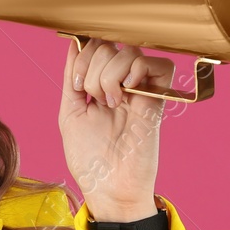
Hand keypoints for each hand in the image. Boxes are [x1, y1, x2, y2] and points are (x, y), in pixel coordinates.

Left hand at [59, 37, 174, 220]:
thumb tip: (73, 42)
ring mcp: (142, 90)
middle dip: (93, 70)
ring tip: (111, 103)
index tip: (80, 87)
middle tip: (96, 100)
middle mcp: (123, 84)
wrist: (108, 187)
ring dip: (109, 75)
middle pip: (110, 45)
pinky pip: (160, 65)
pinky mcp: (159, 99)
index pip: (97, 46)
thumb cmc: (89, 158)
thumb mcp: (70, 112)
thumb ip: (72, 77)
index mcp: (103, 84)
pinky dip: (138, 71)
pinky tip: (127, 92)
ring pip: (129, 51)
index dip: (83, 56)